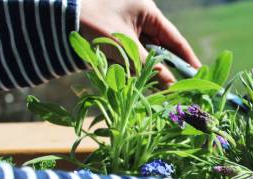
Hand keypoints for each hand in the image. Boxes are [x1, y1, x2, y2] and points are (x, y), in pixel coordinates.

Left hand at [79, 0, 201, 85]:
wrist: (54, 19)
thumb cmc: (91, 23)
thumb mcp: (124, 47)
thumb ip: (149, 67)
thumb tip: (171, 86)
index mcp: (147, 11)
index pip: (175, 39)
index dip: (188, 58)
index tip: (199, 74)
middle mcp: (140, 18)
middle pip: (162, 49)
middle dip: (167, 70)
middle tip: (178, 90)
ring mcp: (127, 29)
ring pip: (146, 56)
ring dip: (150, 73)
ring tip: (158, 92)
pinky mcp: (114, 40)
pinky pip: (131, 58)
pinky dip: (134, 71)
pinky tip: (137, 84)